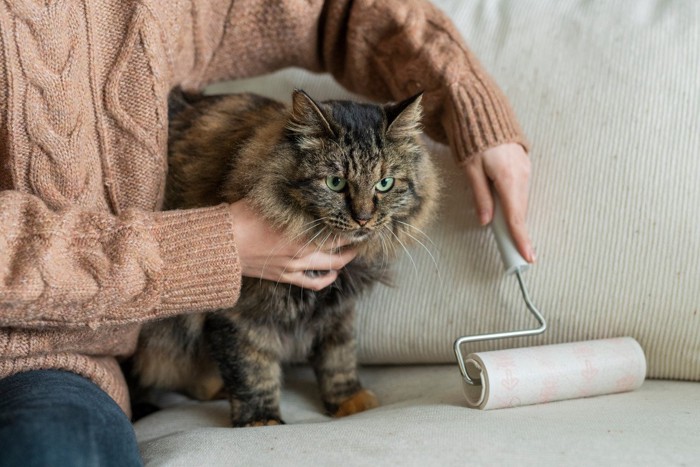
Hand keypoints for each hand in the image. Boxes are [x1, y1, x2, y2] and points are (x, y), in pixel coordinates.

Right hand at [229, 199, 355, 289]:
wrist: (222, 246)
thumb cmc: (242, 218)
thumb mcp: (269, 200)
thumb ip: (289, 196)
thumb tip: (301, 180)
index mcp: (301, 233)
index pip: (337, 233)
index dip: (351, 228)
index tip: (358, 222)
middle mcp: (302, 253)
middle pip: (339, 255)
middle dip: (353, 248)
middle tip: (360, 238)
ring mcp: (294, 268)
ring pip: (329, 270)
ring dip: (342, 263)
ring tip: (349, 255)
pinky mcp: (284, 276)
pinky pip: (312, 283)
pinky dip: (325, 279)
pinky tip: (331, 275)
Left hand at [461, 143, 534, 262]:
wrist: (484, 113)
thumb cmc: (474, 140)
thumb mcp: (470, 170)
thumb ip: (480, 196)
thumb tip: (485, 221)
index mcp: (508, 179)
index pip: (516, 217)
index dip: (521, 239)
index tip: (528, 257)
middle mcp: (522, 176)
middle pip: (520, 211)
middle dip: (518, 232)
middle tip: (516, 252)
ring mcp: (526, 169)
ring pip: (521, 201)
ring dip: (515, 216)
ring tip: (507, 232)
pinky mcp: (524, 165)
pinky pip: (521, 190)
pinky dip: (514, 203)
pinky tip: (505, 208)